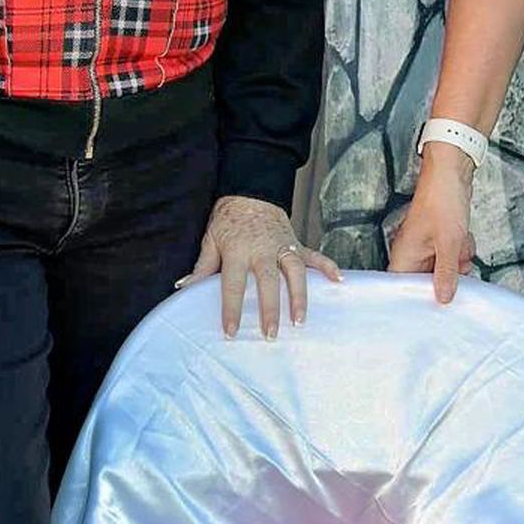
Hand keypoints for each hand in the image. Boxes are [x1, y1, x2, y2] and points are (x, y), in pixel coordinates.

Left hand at [182, 194, 339, 337]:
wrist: (251, 189)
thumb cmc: (228, 218)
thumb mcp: (211, 239)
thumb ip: (202, 266)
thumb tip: (185, 288)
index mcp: (238, 251)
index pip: (233, 285)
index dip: (231, 310)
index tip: (231, 332)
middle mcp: (262, 249)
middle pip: (268, 282)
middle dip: (270, 310)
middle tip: (271, 335)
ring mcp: (282, 245)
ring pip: (295, 272)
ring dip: (299, 297)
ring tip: (300, 321)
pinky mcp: (296, 242)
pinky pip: (314, 256)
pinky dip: (327, 267)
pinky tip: (338, 280)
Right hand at [387, 150, 475, 304]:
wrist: (452, 174)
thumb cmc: (442, 201)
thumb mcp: (449, 243)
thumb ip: (446, 273)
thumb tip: (444, 298)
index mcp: (403, 256)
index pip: (402, 291)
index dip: (418, 300)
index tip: (436, 305)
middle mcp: (410, 253)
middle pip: (427, 282)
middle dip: (447, 275)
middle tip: (458, 268)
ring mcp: (424, 246)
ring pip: (442, 269)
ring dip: (457, 261)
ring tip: (460, 246)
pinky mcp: (437, 240)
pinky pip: (450, 256)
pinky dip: (460, 250)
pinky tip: (464, 239)